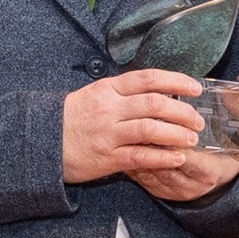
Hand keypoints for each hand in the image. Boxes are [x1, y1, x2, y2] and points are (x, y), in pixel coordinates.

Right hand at [63, 67, 209, 184]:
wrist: (40, 143)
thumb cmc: (70, 119)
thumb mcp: (93, 95)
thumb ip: (122, 93)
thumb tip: (157, 91)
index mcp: (107, 89)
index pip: (148, 79)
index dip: (176, 81)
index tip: (194, 87)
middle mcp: (109, 108)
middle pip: (155, 104)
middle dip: (182, 111)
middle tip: (198, 119)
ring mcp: (108, 134)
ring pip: (151, 129)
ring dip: (177, 133)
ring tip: (192, 138)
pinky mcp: (106, 158)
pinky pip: (141, 156)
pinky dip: (163, 157)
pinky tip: (178, 158)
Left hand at [127, 67, 238, 201]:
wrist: (213, 186)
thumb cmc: (224, 163)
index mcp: (208, 173)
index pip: (189, 159)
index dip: (177, 140)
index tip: (171, 121)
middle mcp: (186, 185)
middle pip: (163, 161)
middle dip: (153, 138)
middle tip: (146, 117)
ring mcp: (167, 188)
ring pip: (146, 165)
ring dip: (138, 144)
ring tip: (133, 122)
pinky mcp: (152, 187)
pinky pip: (136, 170)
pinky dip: (131, 152)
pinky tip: (128, 136)